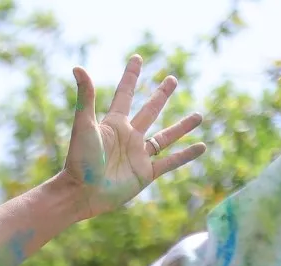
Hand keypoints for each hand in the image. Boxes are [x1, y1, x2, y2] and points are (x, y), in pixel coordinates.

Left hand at [59, 55, 206, 217]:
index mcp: (113, 123)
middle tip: (172, 79)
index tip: (137, 58)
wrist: (81, 193)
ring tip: (200, 115)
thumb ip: (85, 97)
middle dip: (161, 95)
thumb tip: (78, 67)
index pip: (125, 94)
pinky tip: (202, 147)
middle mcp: (128, 136)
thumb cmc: (79, 160)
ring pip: (165, 136)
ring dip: (182, 126)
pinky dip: (186, 155)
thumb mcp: (84, 126)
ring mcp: (138, 154)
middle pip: (149, 110)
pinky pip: (170, 162)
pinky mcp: (145, 173)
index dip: (131, 76)